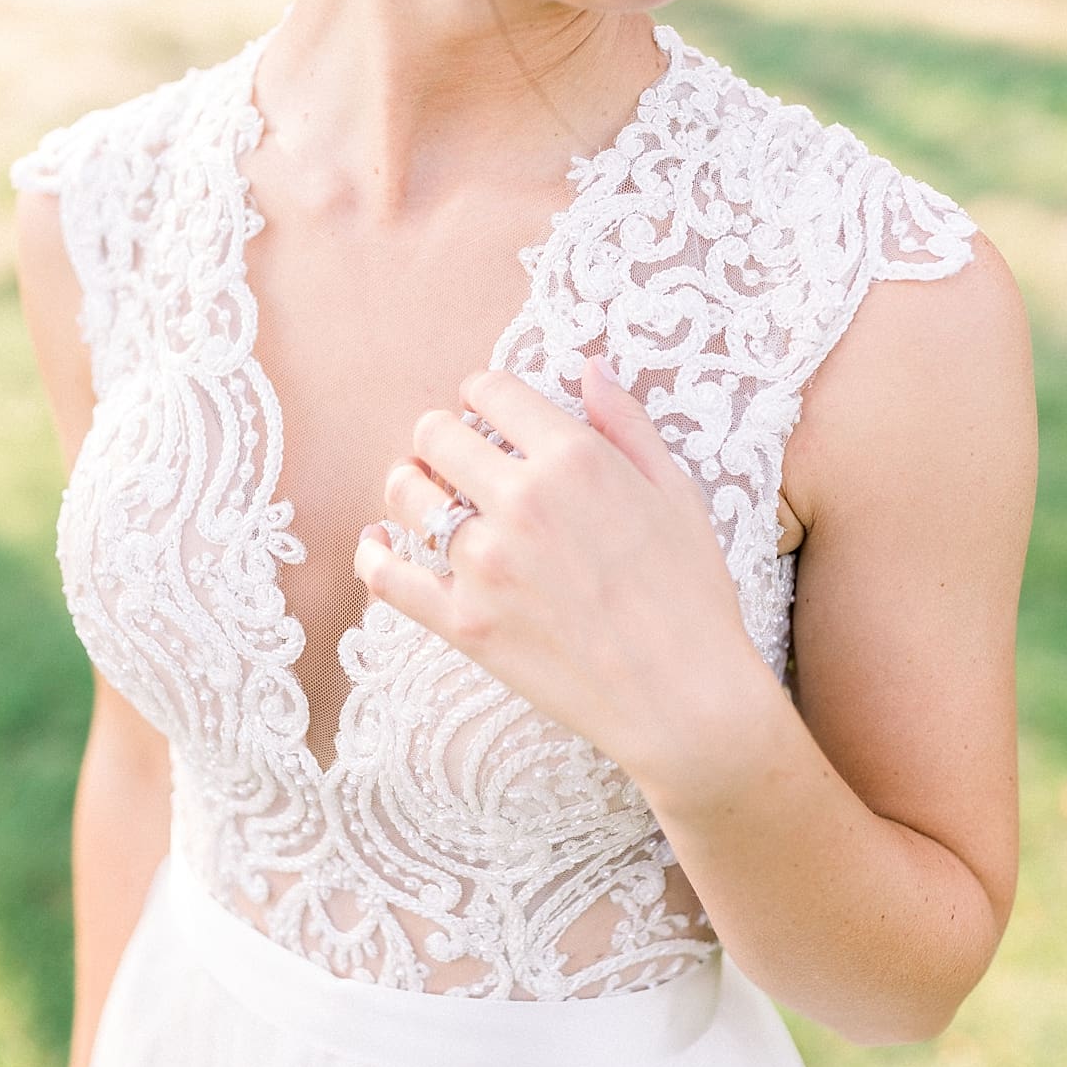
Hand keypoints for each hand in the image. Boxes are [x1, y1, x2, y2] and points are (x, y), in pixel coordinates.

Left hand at [353, 359, 768, 801]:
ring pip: (406, 495)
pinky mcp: (463, 622)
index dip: (483, 394)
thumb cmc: (691, 595)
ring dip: (412, 486)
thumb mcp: (676, 492)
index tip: (487, 413)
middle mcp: (521, 501)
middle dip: (442, 436)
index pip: (490, 389)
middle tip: (456, 458)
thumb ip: (626, 423)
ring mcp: (485, 564)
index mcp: (574, 459)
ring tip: (429, 499)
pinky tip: (379, 544)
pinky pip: (388, 575)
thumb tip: (589, 367)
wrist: (684, 699)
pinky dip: (374, 553)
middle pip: (435, 434)